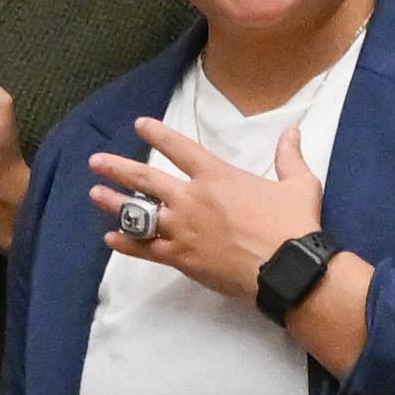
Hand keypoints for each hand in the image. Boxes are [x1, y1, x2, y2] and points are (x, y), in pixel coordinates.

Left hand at [90, 104, 333, 319]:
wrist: (287, 269)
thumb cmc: (294, 226)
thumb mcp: (299, 184)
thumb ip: (289, 157)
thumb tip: (293, 132)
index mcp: (216, 177)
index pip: (179, 148)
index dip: (158, 133)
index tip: (139, 124)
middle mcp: (192, 199)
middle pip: (145, 179)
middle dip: (118, 168)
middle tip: (96, 162)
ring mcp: (183, 230)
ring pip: (138, 214)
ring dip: (114, 203)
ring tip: (95, 194)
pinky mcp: (181, 258)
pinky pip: (146, 249)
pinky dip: (126, 244)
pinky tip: (110, 239)